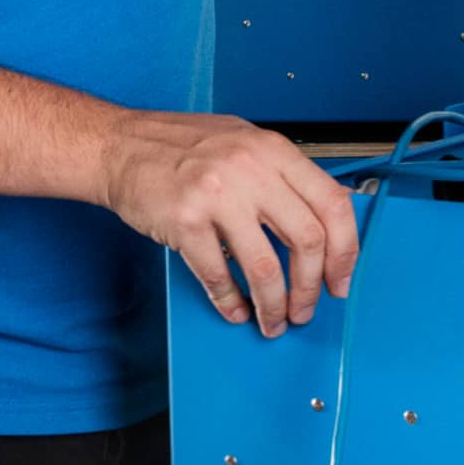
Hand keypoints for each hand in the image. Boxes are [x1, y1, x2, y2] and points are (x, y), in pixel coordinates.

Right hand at [98, 111, 360, 335]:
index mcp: (273, 150)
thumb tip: (326, 218)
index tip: (340, 279)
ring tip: (272, 321)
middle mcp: (251, 169)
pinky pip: (218, 275)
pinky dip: (231, 302)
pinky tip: (236, 310)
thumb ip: (283, 175)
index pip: (332, 204)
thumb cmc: (178, 147)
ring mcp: (217, 195)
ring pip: (265, 267)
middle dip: (310, 287)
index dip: (345, 251)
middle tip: (305, 308)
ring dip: (274, 305)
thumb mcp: (244, 143)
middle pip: (306, 240)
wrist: (118, 146)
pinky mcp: (185, 221)